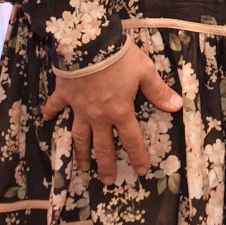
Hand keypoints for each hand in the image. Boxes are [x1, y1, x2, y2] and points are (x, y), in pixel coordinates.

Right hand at [40, 42, 184, 184]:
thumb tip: (178, 106)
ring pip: (79, 135)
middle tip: (107, 181)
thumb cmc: (120, 58)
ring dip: (81, 152)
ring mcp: (79, 107)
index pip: (131, 139)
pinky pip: (55, 106)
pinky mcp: (65, 94)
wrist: (89, 44)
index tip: (141, 171)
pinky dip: (51, 112)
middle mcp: (99, 115)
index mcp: (120, 111)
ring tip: (82, 167)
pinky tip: (47, 119)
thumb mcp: (145, 72)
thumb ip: (159, 91)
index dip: (137, 156)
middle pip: (102, 146)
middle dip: (105, 165)